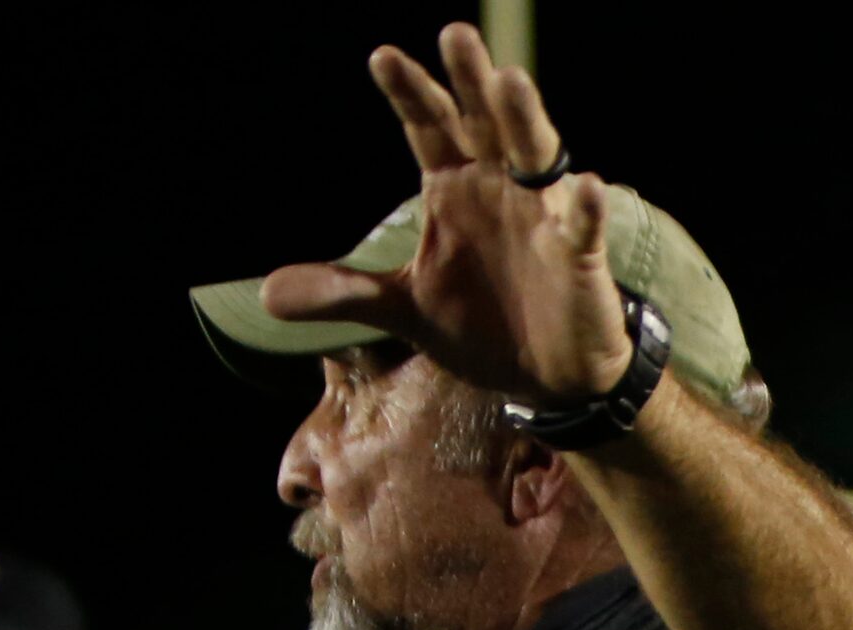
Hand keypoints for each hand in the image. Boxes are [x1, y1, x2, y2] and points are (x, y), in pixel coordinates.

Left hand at [262, 22, 631, 404]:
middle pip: (483, 123)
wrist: (542, 373)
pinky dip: (585, 209)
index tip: (380, 57)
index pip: (428, 129)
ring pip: (536, 156)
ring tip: (509, 83)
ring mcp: (543, 216)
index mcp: (454, 190)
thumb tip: (267, 295)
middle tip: (453, 34)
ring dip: (524, 120)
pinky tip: (585, 190)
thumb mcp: (402, 310)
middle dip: (469, 81)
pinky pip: (584, 227)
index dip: (408, 94)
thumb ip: (343, 295)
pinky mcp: (578, 257)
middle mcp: (499, 188)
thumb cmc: (480, 324)